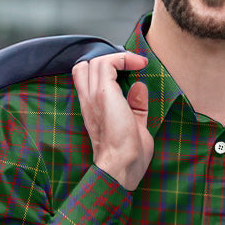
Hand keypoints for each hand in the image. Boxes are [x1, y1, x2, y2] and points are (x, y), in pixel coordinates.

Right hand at [72, 50, 151, 190]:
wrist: (122, 166)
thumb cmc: (128, 156)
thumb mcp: (135, 125)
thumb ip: (135, 106)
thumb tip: (139, 87)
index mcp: (92, 110)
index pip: (85, 78)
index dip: (104, 70)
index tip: (129, 71)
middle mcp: (88, 101)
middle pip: (85, 66)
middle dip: (108, 61)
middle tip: (130, 66)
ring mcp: (93, 97)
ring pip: (96, 61)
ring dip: (119, 58)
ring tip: (137, 63)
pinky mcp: (103, 94)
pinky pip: (108, 63)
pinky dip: (123, 59)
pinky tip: (138, 64)